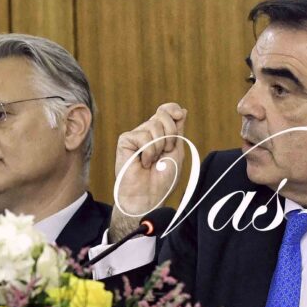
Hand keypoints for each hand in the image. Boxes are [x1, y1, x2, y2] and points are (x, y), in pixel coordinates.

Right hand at [110, 103, 187, 239]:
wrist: (148, 196)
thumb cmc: (162, 179)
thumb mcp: (176, 152)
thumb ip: (178, 131)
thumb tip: (181, 110)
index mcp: (160, 134)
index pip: (166, 110)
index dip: (172, 109)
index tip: (178, 115)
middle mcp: (147, 132)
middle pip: (162, 115)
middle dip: (170, 134)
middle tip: (165, 153)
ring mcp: (136, 136)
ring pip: (153, 125)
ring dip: (159, 147)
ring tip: (153, 161)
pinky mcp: (125, 141)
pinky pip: (143, 136)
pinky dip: (148, 152)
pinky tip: (143, 163)